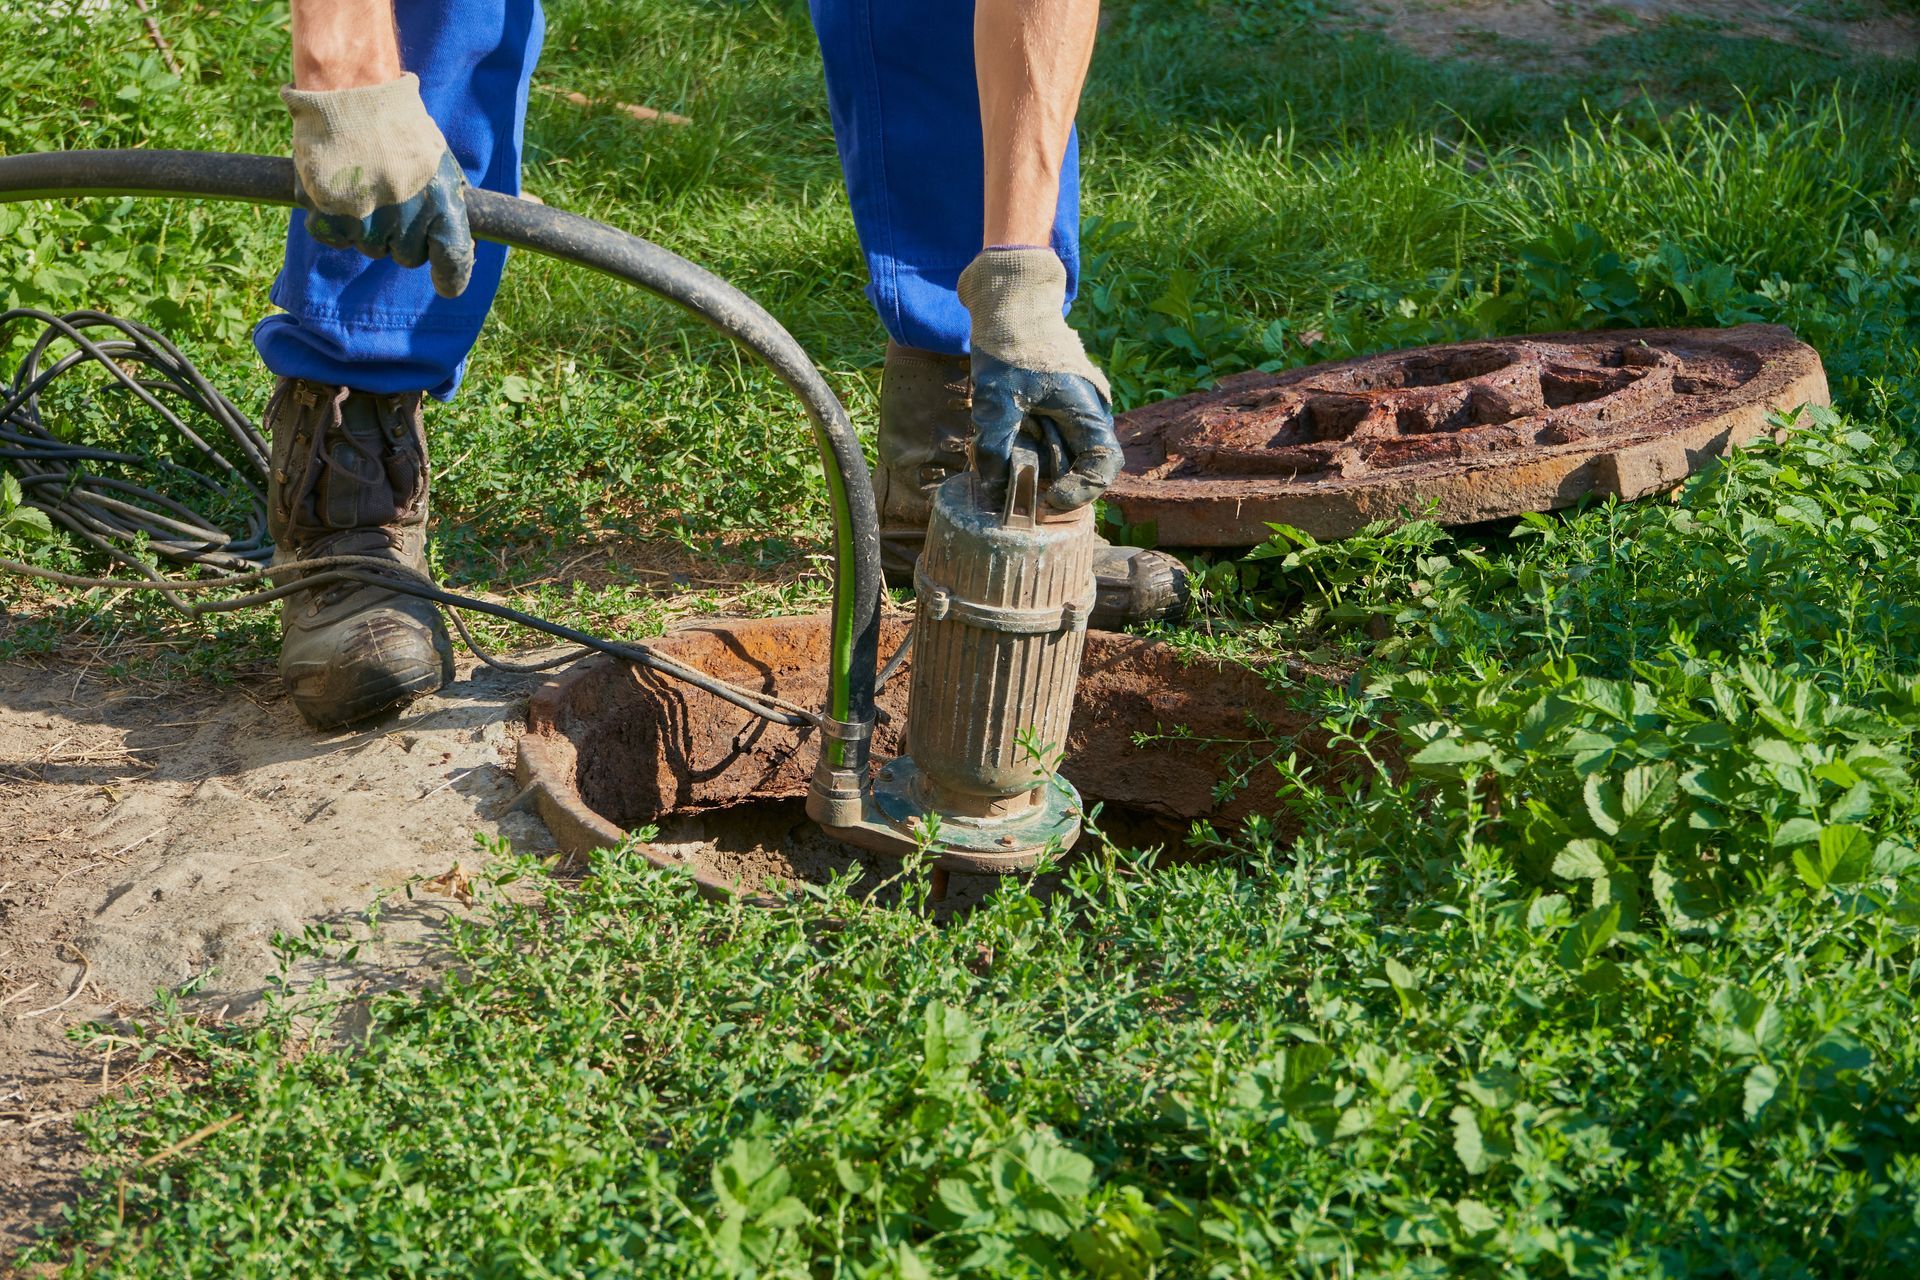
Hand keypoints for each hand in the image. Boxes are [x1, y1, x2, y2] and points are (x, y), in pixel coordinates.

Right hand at [283, 73, 474, 297]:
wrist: (352, 97)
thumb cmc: (403, 130)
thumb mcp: (444, 166)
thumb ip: (460, 204)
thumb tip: (519, 216)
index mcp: (442, 209)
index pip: (453, 263)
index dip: (452, 277)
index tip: (447, 282)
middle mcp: (405, 223)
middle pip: (407, 256)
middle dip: (403, 236)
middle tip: (394, 197)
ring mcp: (365, 224)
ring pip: (371, 247)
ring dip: (369, 227)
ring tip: (365, 184)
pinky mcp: (328, 219)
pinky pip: (336, 238)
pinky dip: (335, 221)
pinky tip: (339, 189)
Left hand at [957, 247, 1118, 512]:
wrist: (1011, 300)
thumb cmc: (1012, 342)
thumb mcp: (996, 398)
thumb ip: (996, 446)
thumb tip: (992, 493)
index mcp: (1087, 408)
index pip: (1103, 466)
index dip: (1080, 491)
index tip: (1047, 500)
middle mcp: (1085, 413)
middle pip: (1074, 465)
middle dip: (1042, 476)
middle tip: (1007, 479)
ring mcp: (1069, 411)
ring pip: (1055, 454)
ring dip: (1028, 459)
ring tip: (1000, 444)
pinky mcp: (1052, 408)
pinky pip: (1042, 439)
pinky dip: (1021, 445)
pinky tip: (1000, 435)